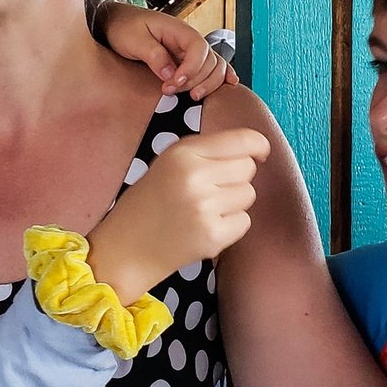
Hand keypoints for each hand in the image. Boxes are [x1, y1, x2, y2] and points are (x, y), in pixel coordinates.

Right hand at [87, 127, 269, 298]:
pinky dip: (230, 225)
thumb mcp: (170, 162)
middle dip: (236, 177)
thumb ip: (207, 150)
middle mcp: (195, 176)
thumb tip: (256, 150)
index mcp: (183, 152)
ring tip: (203, 210)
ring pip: (248, 195)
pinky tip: (205, 227)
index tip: (260, 153)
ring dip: (232, 203)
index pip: (242, 140)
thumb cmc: (151, 200)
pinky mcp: (213, 236)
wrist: (126, 246)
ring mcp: (205, 208)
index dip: (257, 146)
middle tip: (210, 190)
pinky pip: (244, 221)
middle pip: (247, 168)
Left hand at [95, 0, 238, 99]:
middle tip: (170, 92)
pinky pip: (209, 67)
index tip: (175, 83)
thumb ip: (153, 55)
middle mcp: (188, 40)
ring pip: (214, 66)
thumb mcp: (134, 40)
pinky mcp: (185, 60)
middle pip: (211, 61)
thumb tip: (170, 74)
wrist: (115, 22)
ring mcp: (189, 50)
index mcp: (178, 30)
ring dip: (208, 83)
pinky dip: (221, 76)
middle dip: (196, 80)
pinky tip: (230, 84)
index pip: (199, 49)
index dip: (192, 69)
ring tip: (192, 97)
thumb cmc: (123, 27)